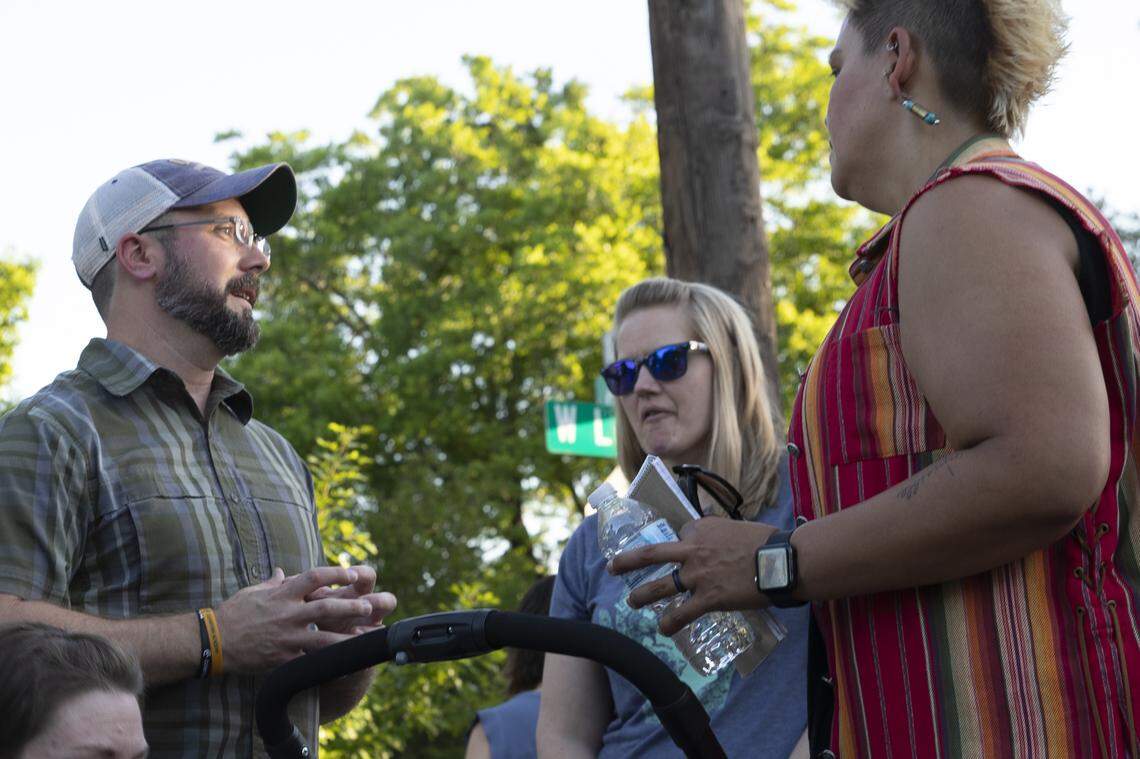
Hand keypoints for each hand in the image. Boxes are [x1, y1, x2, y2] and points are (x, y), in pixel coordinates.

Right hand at [215, 566, 385, 673]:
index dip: (337, 574)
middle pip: (326, 607)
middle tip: (369, 607)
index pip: (315, 576)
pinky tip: (344, 666)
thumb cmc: (233, 613)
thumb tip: (282, 571)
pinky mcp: (283, 658)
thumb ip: (273, 583)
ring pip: (323, 637)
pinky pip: (310, 660)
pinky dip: (327, 663)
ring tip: (365, 637)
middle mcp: (288, 614)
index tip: (353, 575)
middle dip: (350, 607)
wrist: (213, 641)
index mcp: (282, 594)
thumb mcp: (253, 591)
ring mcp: (287, 637)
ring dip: (347, 637)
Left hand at [608, 518, 776, 635]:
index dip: (683, 544)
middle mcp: (694, 549)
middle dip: (628, 561)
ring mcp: (698, 575)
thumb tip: (727, 535)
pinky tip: (663, 630)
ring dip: (643, 595)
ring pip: (661, 585)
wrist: (783, 560)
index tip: (685, 552)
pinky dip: (670, 622)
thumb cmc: (769, 542)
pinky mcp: (709, 598)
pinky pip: (682, 613)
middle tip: (612, 567)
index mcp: (702, 528)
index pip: (683, 534)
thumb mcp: (740, 527)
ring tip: (632, 602)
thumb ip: (725, 532)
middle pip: (652, 554)